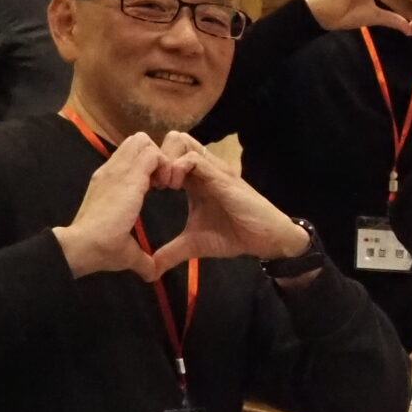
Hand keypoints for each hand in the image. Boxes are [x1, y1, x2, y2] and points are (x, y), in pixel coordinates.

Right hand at [52, 133, 172, 279]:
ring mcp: (117, 170)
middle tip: (164, 182)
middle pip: (138, 141)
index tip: (158, 189)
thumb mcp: (127, 252)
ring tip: (165, 183)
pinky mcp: (127, 175)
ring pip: (144, 141)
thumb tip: (152, 274)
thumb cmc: (101, 249)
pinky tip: (168, 187)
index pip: (130, 156)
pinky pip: (153, 153)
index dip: (149, 167)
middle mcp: (111, 171)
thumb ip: (142, 259)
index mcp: (109, 183)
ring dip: (161, 158)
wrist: (82, 247)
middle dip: (157, 156)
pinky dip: (165, 165)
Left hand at [143, 131, 310, 271]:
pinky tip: (175, 188)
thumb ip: (171, 252)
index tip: (145, 190)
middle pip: (172, 139)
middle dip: (157, 158)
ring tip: (165, 185)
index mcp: (193, 180)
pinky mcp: (221, 176)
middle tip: (154, 183)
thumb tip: (150, 271)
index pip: (167, 156)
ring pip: (180, 140)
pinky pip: (193, 157)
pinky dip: (178, 168)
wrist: (266, 239)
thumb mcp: (194, 244)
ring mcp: (212, 169)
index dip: (152, 168)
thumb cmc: (234, 236)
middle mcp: (202, 169)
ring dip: (166, 160)